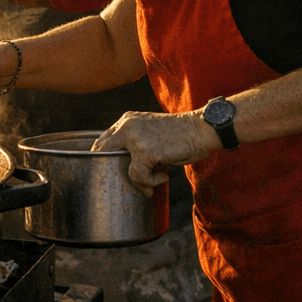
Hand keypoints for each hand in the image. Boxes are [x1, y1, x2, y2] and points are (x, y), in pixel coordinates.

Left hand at [91, 110, 220, 196]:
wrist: (200, 129)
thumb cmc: (180, 133)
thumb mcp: (150, 129)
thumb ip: (135, 140)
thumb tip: (125, 164)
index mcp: (127, 120)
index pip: (103, 139)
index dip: (102, 155)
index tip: (110, 168)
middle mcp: (127, 126)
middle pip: (102, 150)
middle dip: (107, 167)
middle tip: (126, 179)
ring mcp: (135, 139)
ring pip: (120, 166)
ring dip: (138, 179)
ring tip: (153, 180)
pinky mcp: (146, 152)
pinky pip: (138, 175)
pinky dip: (151, 181)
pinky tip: (163, 175)